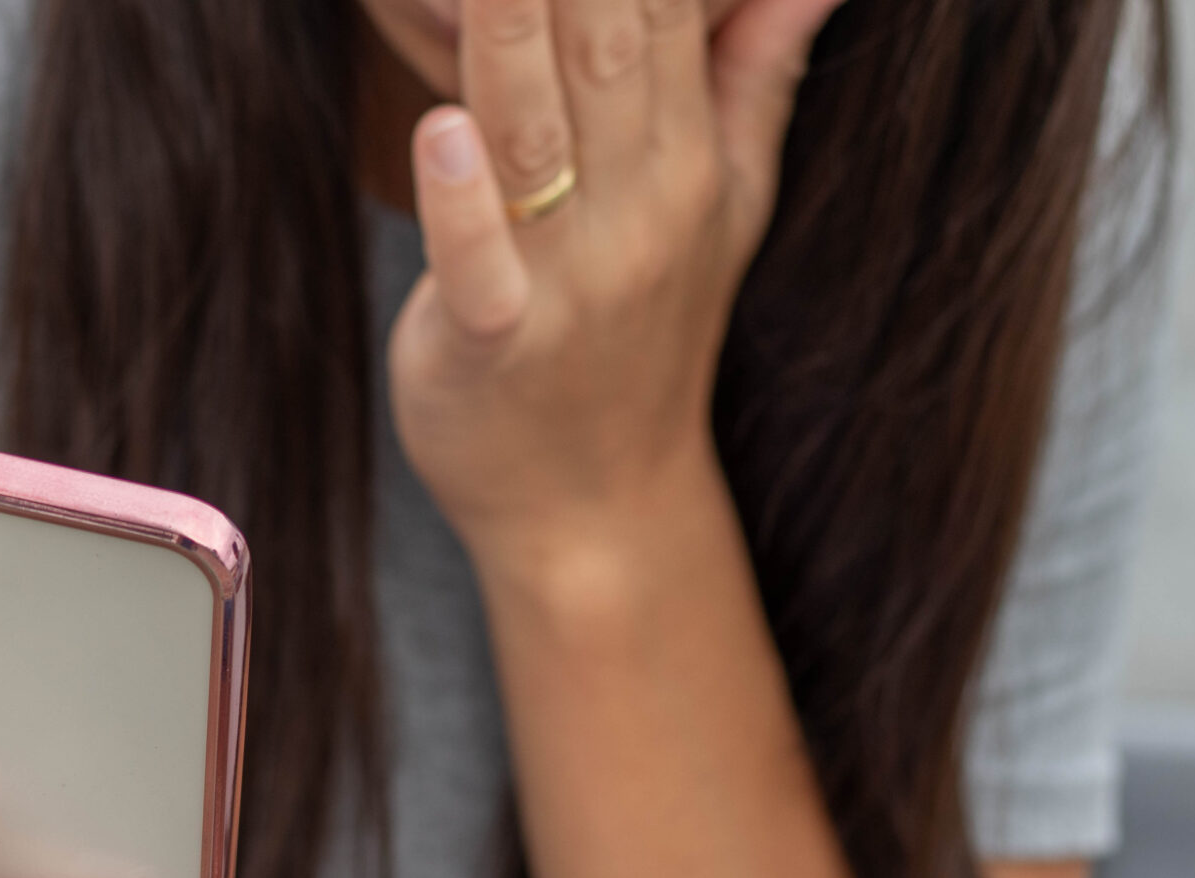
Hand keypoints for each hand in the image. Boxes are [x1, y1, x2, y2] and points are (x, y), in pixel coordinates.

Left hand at [386, 0, 847, 586]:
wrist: (594, 511)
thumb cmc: (639, 346)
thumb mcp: (723, 202)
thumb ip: (754, 69)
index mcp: (690, 158)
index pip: (665, 3)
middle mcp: (643, 207)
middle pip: (607, 39)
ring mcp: (574, 279)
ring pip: (538, 128)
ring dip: (510, 25)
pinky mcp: (496, 344)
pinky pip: (481, 264)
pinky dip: (462, 200)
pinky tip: (440, 127)